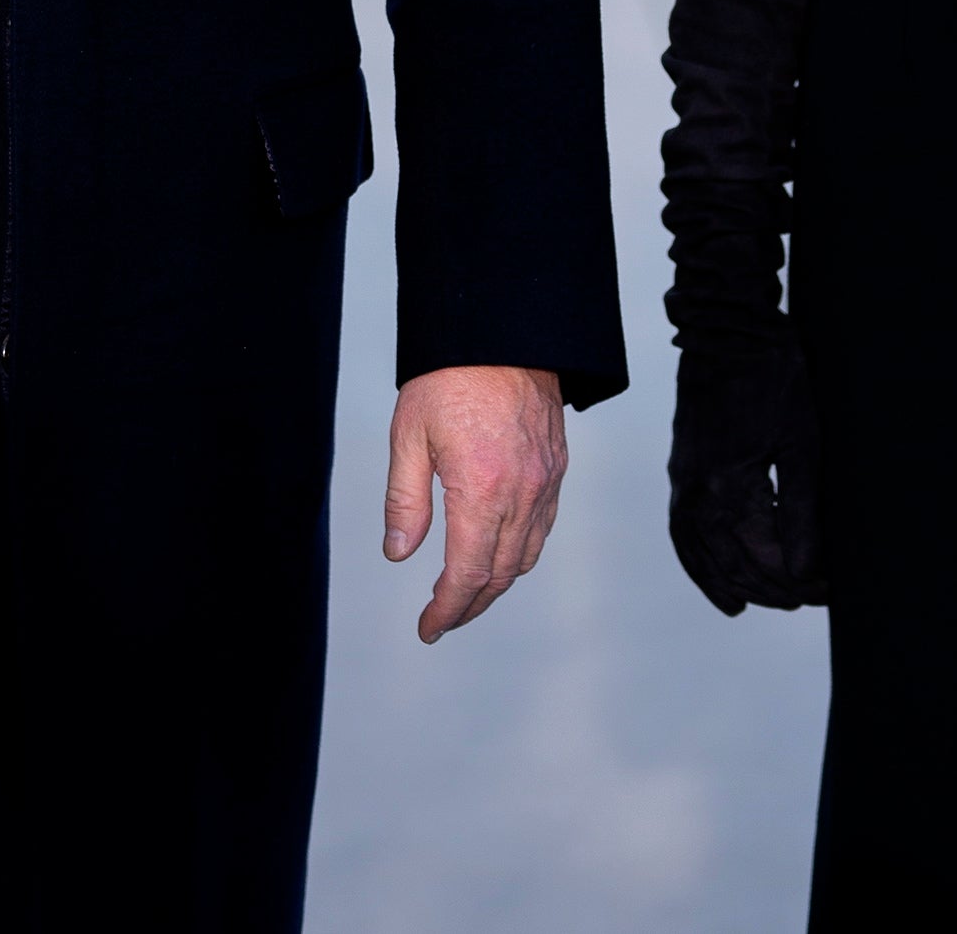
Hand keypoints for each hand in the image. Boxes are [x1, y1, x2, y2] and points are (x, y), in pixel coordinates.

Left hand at [381, 365, 566, 642]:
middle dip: (469, 606)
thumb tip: (400, 553)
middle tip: (441, 620)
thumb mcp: (409, 436)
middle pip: (499, 575)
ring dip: (496, 584)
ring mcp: (545, 481)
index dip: (447, 610)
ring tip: (466, 594)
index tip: (428, 628)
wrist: (503, 329)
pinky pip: (543, 528)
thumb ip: (405, 501)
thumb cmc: (450, 376)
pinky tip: (498, 553)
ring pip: (526, 556)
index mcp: (481, 490)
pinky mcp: (557, 467)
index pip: (466, 574)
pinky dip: (521, 553)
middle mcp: (522, 493)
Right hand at [669, 336, 826, 614]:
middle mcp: (696, 494)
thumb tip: (805, 572)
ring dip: (739, 584)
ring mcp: (683, 484)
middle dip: (779, 588)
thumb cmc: (774, 377)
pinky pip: (685, 535)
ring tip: (774, 602)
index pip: (767, 559)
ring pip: (704, 558)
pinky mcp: (682, 473)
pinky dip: (702, 566)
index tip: (836, 588)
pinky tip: (723, 586)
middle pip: (735, 566)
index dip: (804, 580)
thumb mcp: (802, 442)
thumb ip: (801, 512)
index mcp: (727, 488)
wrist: (728, 329)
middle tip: (819, 595)